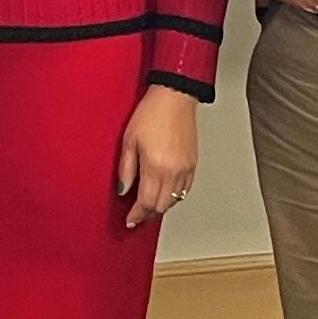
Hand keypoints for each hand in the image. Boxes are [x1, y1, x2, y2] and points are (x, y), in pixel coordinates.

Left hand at [114, 84, 200, 227]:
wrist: (174, 98)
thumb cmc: (151, 113)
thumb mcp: (129, 141)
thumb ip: (126, 169)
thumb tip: (124, 190)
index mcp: (156, 167)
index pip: (147, 202)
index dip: (137, 215)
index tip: (130, 220)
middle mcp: (173, 172)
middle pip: (162, 206)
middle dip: (148, 214)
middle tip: (138, 216)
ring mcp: (185, 169)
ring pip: (175, 200)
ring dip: (161, 206)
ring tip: (149, 207)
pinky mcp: (193, 164)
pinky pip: (185, 189)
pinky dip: (174, 196)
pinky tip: (165, 193)